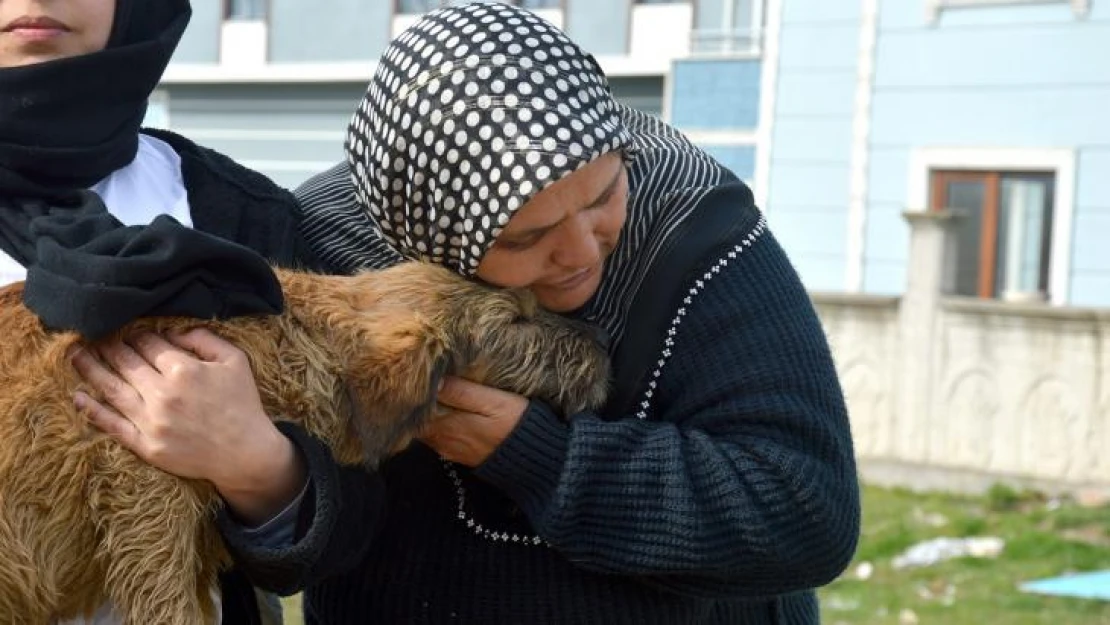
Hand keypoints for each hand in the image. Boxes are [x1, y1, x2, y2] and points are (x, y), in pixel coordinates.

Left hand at [70, 328, 305, 525]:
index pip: (148, 343)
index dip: (136, 334)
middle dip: (108, 345)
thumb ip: (204, 339)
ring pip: (111, 388)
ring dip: (90, 369)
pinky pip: (112, 425)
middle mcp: (162, 393)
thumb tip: (173, 330)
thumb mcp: (235, 361)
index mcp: (183, 370)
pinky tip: (78, 396)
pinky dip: (92, 410)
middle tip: (92, 334)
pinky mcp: (145, 445)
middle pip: (125, 362)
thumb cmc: (242, 404)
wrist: (245, 453)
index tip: (128, 330)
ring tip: (74, 354)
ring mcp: (151, 421)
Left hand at [419, 376, 528, 466]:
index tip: (411, 373)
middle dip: (414, 401)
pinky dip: (435, 422)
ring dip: (425, 411)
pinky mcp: (459, 453)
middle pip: (415, 418)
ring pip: (425, 428)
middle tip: (416, 378)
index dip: (409, 391)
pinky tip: (444, 409)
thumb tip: (433, 380)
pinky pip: (437, 436)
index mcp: (445, 425)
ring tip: (428, 390)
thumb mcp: (492, 402)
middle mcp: (441, 440)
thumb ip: (461, 392)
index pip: (413, 408)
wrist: (535, 458)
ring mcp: (449, 448)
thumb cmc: (515, 423)